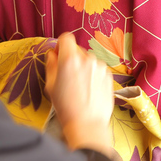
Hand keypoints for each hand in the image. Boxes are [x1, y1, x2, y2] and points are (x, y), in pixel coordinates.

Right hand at [45, 32, 114, 153]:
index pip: (66, 38)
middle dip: (71, 59)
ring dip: (83, 67)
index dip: (61, 45)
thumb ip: (51, 64)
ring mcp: (100, 66)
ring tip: (80, 87)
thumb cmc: (65, 106)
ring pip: (88, 60)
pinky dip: (93, 75)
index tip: (59, 56)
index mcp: (70, 59)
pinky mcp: (109, 75)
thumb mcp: (50, 85)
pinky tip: (89, 90)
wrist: (88, 123)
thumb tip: (52, 54)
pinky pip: (98, 69)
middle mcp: (87, 58)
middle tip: (68, 77)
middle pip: (77, 50)